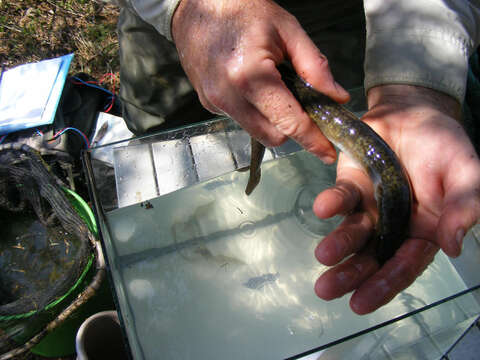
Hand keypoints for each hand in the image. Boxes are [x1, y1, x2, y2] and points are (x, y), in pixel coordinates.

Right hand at [171, 0, 348, 162]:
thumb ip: (314, 66)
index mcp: (250, 77)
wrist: (196, 5)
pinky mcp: (208, 104)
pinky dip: (255, 112)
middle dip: (293, 129)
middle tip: (306, 110)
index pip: (288, 122)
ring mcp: (214, 103)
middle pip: (273, 136)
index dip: (312, 141)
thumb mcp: (287, 29)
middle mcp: (228, 97)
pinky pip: (241, 120)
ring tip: (277, 90)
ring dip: (274, 122)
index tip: (329, 154)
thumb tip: (338, 98)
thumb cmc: (244, 9)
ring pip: (256, 132)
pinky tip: (254, 87)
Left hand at [313, 84, 479, 313]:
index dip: (383, 286)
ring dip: (337, 244)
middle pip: (370, 257)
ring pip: (352, 232)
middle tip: (327, 289)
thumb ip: (464, 207)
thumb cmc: (445, 146)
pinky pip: (341, 197)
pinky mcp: (350, 184)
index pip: (402, 266)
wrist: (416, 112)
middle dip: (350, 274)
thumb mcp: (466, 173)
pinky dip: (331, 203)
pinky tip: (322, 208)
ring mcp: (370, 206)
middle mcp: (392, 226)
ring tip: (323, 256)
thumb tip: (455, 245)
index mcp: (422, 232)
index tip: (359, 303)